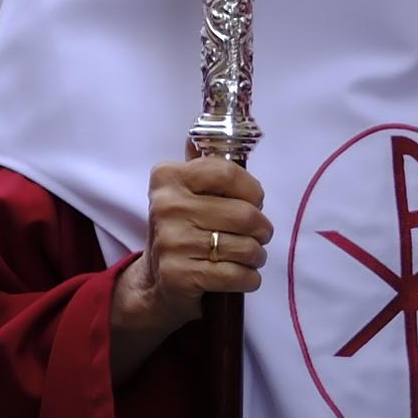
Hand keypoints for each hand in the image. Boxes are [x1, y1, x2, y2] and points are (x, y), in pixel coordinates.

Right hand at [107, 158, 270, 380]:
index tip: (252, 202)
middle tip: (255, 236)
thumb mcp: (184, 193)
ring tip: (243, 256)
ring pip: (248, 248)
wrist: (156, 283)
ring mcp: (172, 241)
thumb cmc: (182, 231)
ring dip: (256, 257)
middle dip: (262, 231)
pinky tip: (238, 276)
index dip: (253, 191)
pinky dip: (249, 279)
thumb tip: (199, 134)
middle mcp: (166, 206)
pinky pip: (240, 276)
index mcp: (168, 178)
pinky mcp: (181, 275)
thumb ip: (199, 167)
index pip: (229, 173)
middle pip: (246, 215)